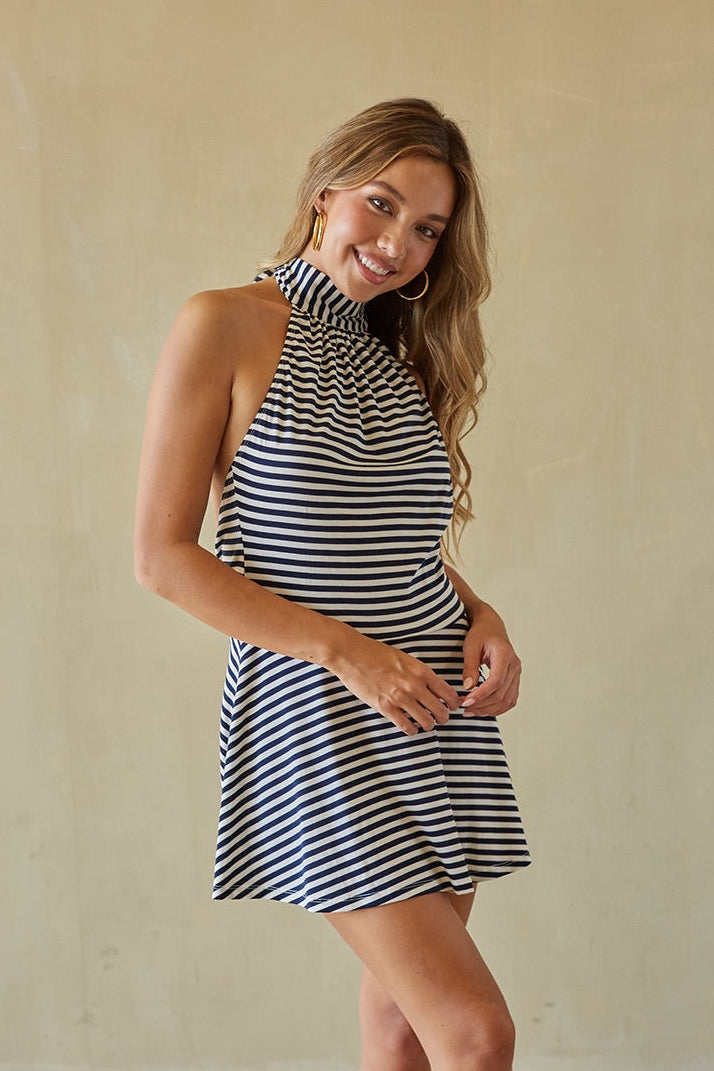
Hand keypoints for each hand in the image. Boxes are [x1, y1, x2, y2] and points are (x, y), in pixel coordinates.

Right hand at [327, 630, 460, 736]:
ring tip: (424, 724)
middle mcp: (414, 685)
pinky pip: (406, 726)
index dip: (453, 703)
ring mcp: (400, 697)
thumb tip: (432, 688)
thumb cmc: (376, 653)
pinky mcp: (385, 707)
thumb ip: (419, 673)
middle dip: (443, 718)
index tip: (452, 707)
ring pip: (426, 722)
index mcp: (421, 671)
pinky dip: (411, 730)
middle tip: (440, 718)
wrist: (352, 654)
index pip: (448, 693)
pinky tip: (410, 727)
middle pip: (441, 710)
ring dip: (428, 725)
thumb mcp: (405, 659)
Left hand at [460, 602, 521, 717]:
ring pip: (507, 700)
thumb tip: (468, 687)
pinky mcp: (515, 680)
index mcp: (504, 654)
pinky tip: (483, 709)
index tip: (466, 702)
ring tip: (471, 711)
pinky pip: (510, 699)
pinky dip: (497, 708)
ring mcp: (517, 673)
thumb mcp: (470, 646)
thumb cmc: (480, 634)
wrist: (492, 627)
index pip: (496, 681)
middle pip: (501, 693)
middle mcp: (514, 665)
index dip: (481, 694)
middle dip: (482, 705)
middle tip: (464, 708)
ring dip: (489, 709)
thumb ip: (470, 666)